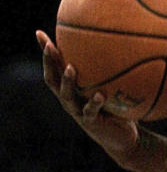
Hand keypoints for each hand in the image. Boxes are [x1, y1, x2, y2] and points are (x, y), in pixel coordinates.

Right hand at [37, 30, 141, 164]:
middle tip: (50, 46)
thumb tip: (122, 45)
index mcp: (71, 89)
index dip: (45, 53)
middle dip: (49, 62)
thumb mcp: (112, 88)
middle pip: (52, 79)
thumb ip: (111, 72)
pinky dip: (94, 103)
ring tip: (71, 68)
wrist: (124, 138)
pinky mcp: (91, 123)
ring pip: (67, 96)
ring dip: (67, 82)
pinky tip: (100, 95)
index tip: (39, 33)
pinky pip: (90, 112)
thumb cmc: (117, 109)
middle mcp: (69, 99)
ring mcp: (78, 112)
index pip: (54, 68)